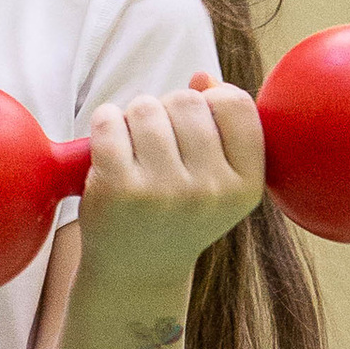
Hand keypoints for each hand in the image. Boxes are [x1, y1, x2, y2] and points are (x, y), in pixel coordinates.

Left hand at [72, 73, 265, 301]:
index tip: (193, 125)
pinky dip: (104, 122)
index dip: (210, 100)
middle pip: (186, 100)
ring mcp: (165, 192)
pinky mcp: (120, 191)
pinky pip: (109, 122)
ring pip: (146, 107)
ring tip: (132, 148)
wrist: (136, 272)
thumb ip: (219, 125)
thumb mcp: (214, 179)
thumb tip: (204, 76)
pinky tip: (106, 145)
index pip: (235, 103)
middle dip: (166, 109)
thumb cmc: (176, 213)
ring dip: (133, 116)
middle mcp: (211, 191)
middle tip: (156, 142)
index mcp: (245, 185)